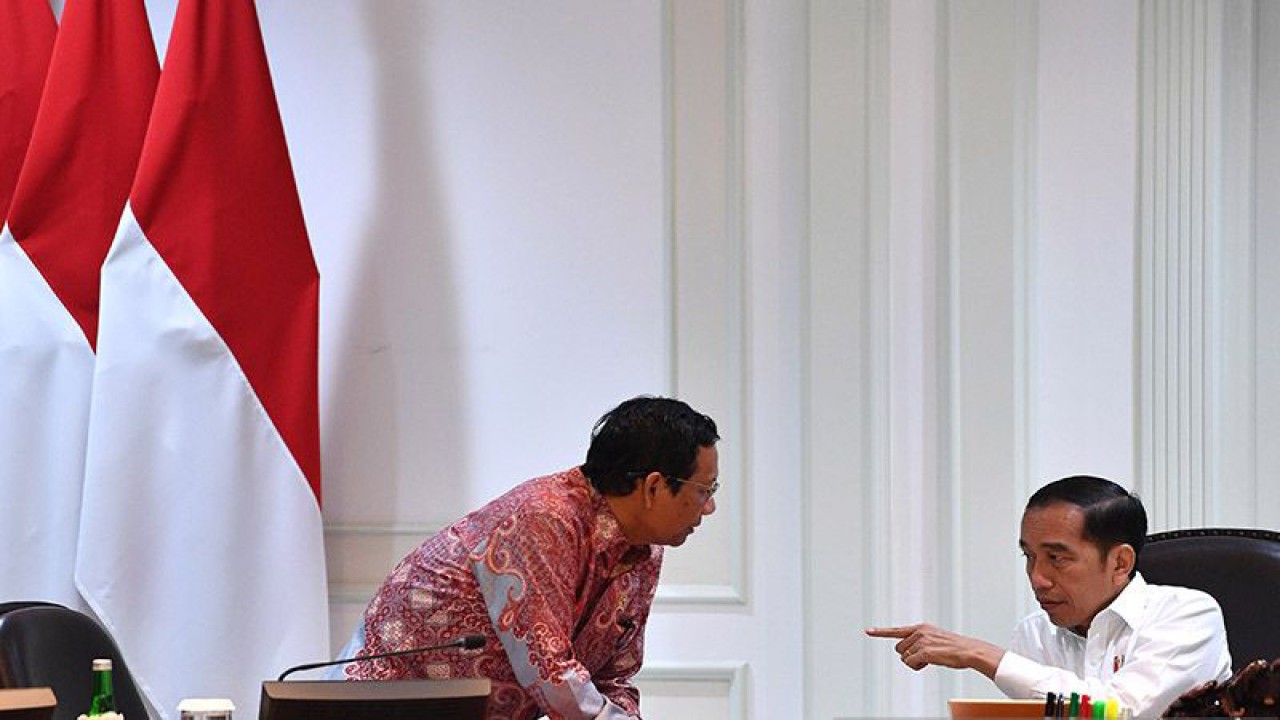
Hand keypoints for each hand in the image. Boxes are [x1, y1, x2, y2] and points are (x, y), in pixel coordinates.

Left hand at [865, 623, 1003, 677]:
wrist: (970, 651)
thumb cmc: (954, 648)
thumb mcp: (935, 638)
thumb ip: (920, 641)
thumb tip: (906, 654)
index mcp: (921, 627)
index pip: (896, 630)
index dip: (881, 632)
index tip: (868, 631)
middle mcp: (919, 632)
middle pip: (899, 649)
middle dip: (909, 656)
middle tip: (927, 657)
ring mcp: (921, 641)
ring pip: (904, 658)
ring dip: (915, 662)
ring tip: (931, 659)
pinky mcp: (925, 651)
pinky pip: (911, 663)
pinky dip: (918, 667)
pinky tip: (930, 663)